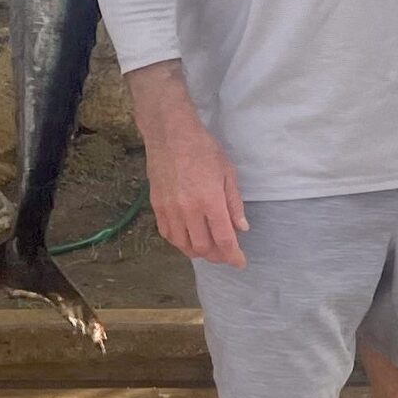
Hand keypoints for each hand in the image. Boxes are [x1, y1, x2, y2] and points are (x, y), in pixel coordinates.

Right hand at [144, 110, 248, 267]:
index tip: (239, 263)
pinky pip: (168, 234)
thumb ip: (234, 203)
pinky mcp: (156, 207)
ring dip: (198, 251)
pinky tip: (188, 238)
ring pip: (183, 245)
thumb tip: (241, 228)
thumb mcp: (227, 172)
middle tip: (225, 253)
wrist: (170, 135)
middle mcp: (188, 210)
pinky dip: (180, 242)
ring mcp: (170, 210)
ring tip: (208, 248)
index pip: (223, 239)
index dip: (233, 255)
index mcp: (210, 200)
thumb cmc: (203, 149)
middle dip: (217, 256)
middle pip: (203, 247)